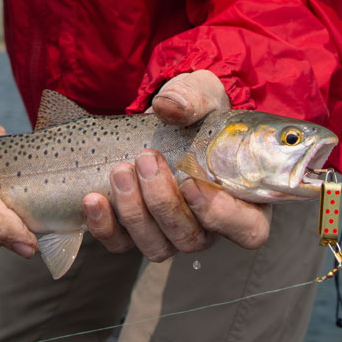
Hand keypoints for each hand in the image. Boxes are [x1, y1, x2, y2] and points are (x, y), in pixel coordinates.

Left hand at [82, 69, 271, 261]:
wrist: (165, 118)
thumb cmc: (197, 110)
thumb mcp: (202, 95)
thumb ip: (192, 99)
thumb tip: (168, 107)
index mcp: (244, 200)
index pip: (248, 230)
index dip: (220, 215)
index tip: (190, 181)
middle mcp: (210, 226)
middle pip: (191, 239)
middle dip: (163, 203)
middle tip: (146, 158)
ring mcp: (172, 233)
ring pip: (156, 246)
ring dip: (134, 212)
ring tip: (119, 170)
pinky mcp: (137, 232)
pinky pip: (121, 244)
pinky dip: (104, 226)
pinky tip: (93, 199)